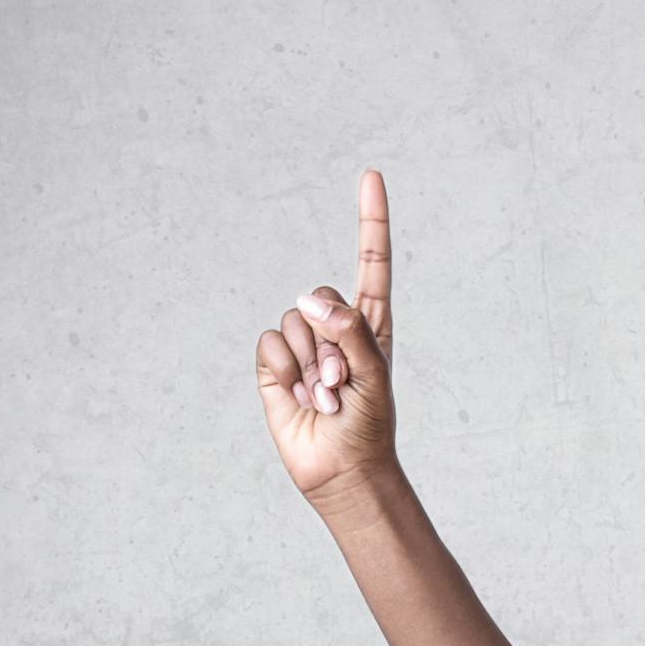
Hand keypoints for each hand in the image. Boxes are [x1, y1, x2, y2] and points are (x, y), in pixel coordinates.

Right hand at [255, 169, 399, 509]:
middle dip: (331, 342)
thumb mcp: (374, 375)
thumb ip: (349, 330)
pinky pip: (270, 344)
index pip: (372, 261)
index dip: (370, 219)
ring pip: (294, 322)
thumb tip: (311, 298)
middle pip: (320, 296)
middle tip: (344, 383)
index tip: (371, 175)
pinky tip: (300, 397)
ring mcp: (304, 345)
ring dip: (311, 364)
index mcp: (372, 323)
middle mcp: (336, 327)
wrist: (342, 470)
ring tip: (327, 395)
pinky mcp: (274, 365)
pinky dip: (284, 371)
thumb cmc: (369, 425)